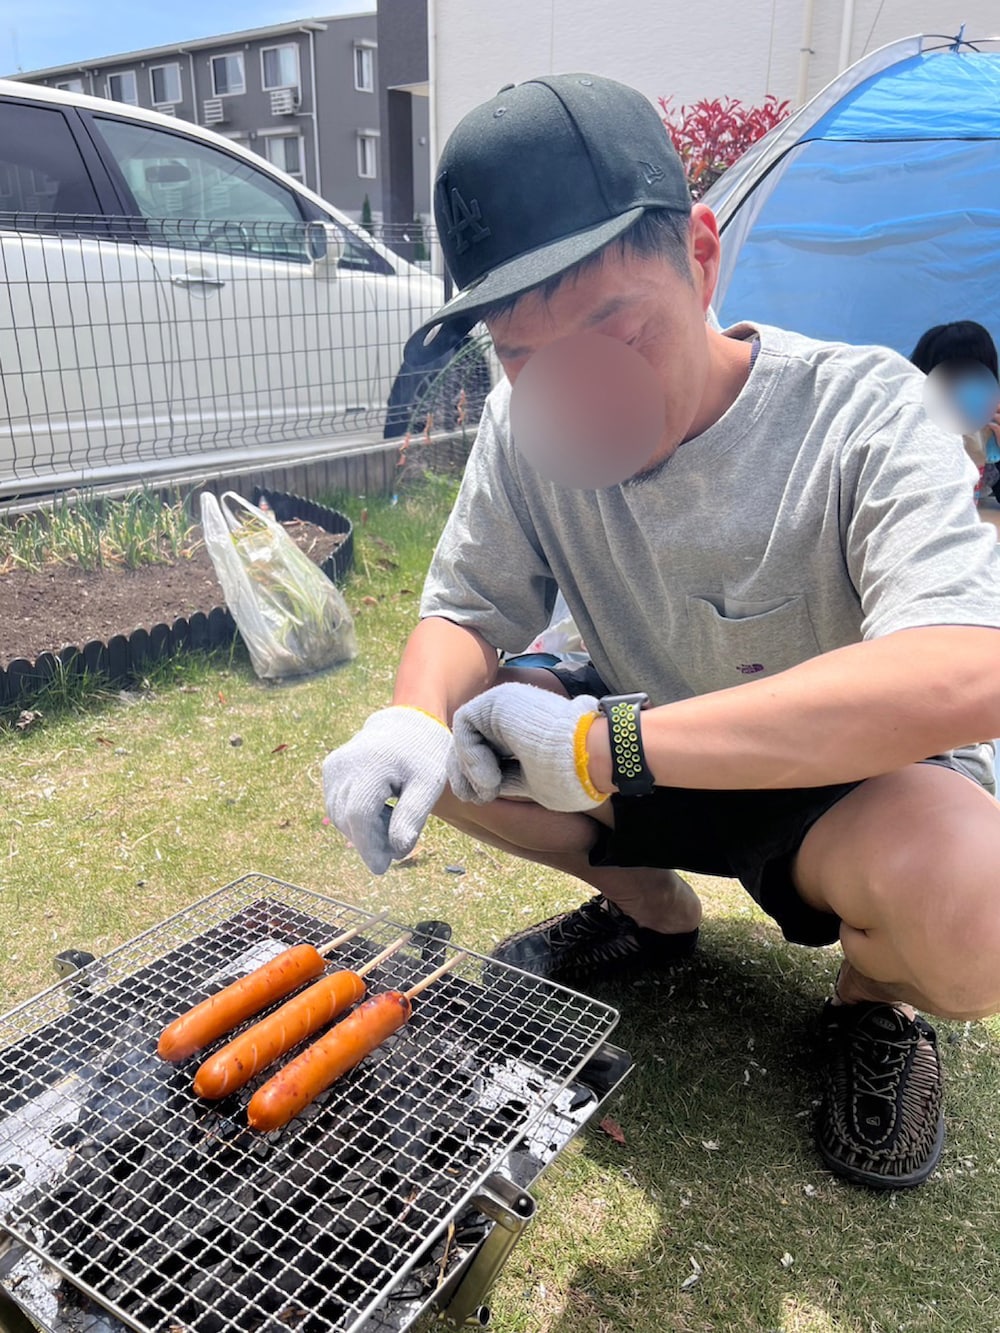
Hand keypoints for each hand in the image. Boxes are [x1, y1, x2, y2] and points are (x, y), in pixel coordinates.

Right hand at [322, 706, 451, 872]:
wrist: (407, 723)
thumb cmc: (423, 755)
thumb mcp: (428, 784)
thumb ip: (412, 817)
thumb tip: (397, 852)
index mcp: (372, 764)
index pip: (360, 815)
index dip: (369, 846)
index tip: (383, 868)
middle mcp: (344, 763)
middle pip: (348, 819)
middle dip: (370, 842)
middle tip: (396, 845)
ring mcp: (333, 766)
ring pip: (340, 816)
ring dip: (364, 829)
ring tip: (392, 817)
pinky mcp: (330, 769)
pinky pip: (337, 805)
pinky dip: (356, 816)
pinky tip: (379, 807)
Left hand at [448, 682, 607, 810]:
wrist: (588, 758)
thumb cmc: (569, 776)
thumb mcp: (532, 784)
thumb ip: (506, 780)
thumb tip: (480, 787)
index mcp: (523, 732)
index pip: (487, 752)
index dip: (476, 777)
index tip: (483, 798)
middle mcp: (512, 715)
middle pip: (472, 742)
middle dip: (466, 773)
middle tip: (475, 797)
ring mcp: (505, 705)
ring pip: (466, 735)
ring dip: (470, 767)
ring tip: (488, 789)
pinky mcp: (497, 701)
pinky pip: (465, 723)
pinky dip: (469, 753)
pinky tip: (488, 776)